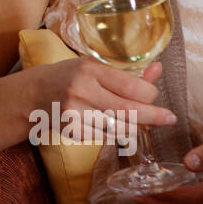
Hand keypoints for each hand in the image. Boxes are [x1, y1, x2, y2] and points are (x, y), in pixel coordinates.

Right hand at [36, 57, 176, 136]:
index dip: (150, 94)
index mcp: (89, 70)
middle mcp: (81, 91)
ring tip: (143, 122)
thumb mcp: (95, 66)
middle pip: (129, 111)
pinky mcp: (72, 131)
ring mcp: (75, 114)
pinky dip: (116, 133)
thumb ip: (126, 72)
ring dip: (136, 126)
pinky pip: (106, 137)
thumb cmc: (69, 76)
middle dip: (154, 116)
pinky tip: (116, 125)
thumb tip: (158, 70)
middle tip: (169, 118)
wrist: (34, 94)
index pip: (132, 86)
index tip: (155, 95)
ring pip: (120, 128)